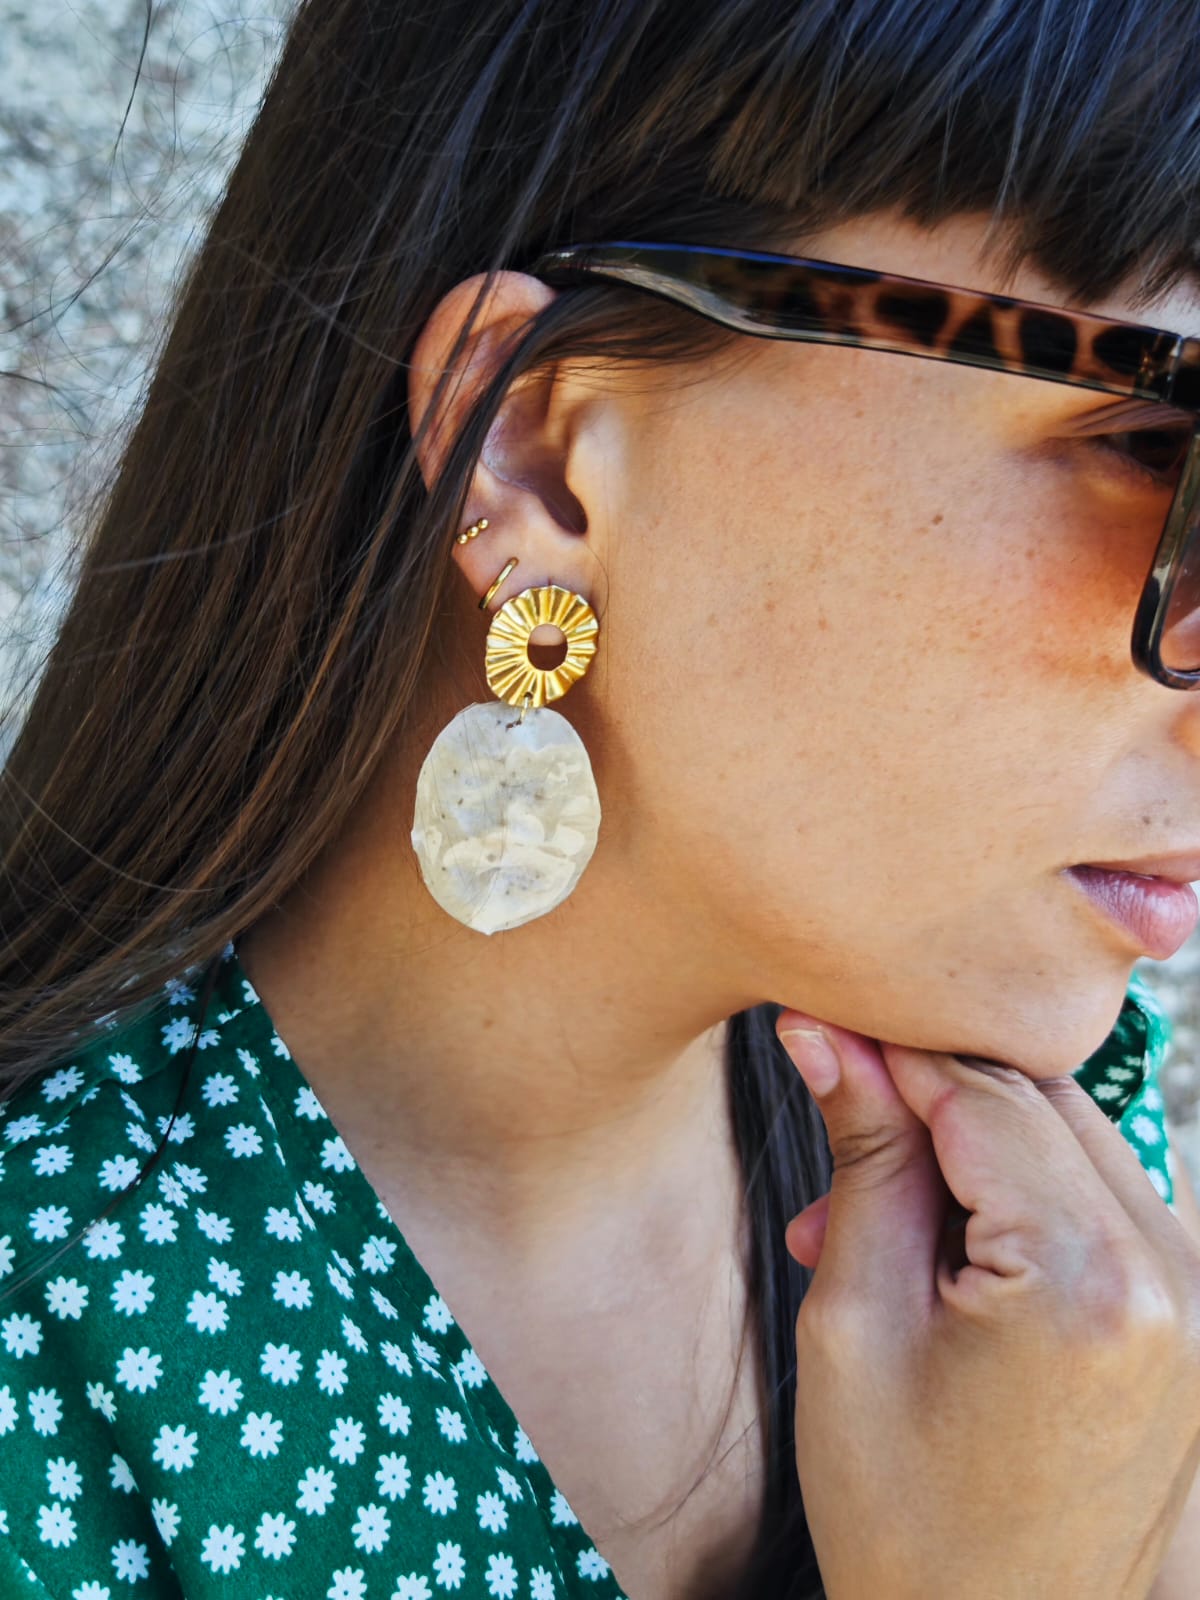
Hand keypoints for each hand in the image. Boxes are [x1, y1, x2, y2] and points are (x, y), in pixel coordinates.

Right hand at [775, 1013, 1199, 1599]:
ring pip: (1072, 1140)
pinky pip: (1103, 1199)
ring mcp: (1199, 1301)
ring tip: (873, 1221)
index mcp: (1090, 1281)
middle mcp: (1176, 1276)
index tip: (822, 1025)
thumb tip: (828, 1038)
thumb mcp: (856, 1325)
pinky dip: (1022, 1195)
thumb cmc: (909, 1520)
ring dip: (971, 1149)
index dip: (893, 1049)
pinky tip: (945, 1249)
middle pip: (1039, 1101)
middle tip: (834, 1145)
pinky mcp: (1195, 1319)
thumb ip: (863, 1160)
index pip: (984, 1094)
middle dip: (929, 1100)